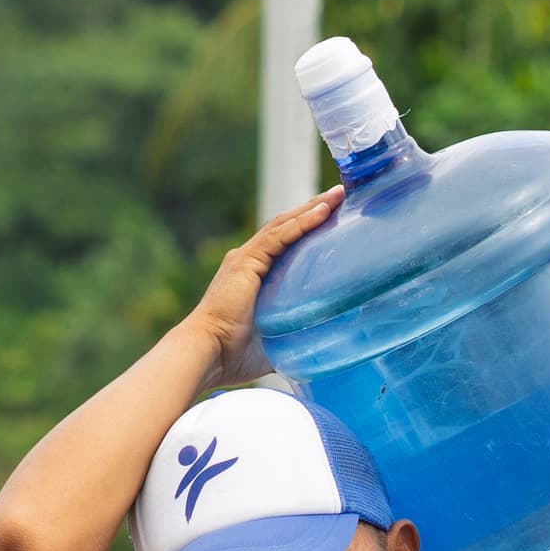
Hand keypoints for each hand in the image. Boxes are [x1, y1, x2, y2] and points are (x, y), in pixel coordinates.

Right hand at [185, 190, 341, 385]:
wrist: (207, 353)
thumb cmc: (233, 355)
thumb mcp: (273, 342)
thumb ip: (292, 339)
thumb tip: (317, 353)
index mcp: (252, 275)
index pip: (285, 243)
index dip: (308, 228)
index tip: (334, 218)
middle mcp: (248, 260)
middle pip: (287, 226)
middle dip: (314, 209)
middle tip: (342, 196)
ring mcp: (246, 258)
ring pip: (285, 224)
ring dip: (313, 207)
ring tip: (339, 194)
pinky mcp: (247, 262)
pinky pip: (280, 236)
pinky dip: (303, 222)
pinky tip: (324, 211)